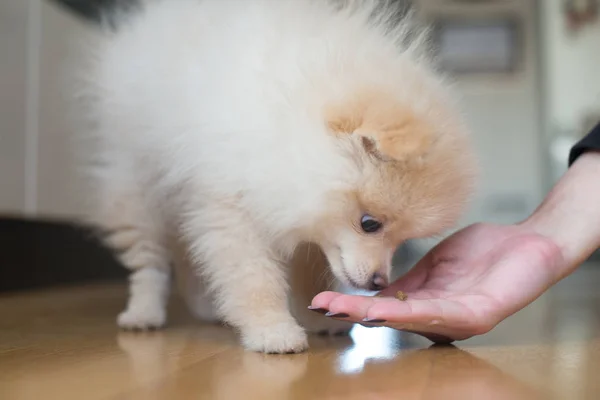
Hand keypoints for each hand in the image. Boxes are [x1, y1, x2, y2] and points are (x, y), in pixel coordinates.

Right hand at [310, 223, 562, 342]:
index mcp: (428, 304)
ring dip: (373, 315)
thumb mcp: (436, 265)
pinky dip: (408, 314)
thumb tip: (373, 287)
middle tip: (322, 307)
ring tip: (344, 310)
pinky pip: (439, 313)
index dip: (353, 304)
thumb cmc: (486, 252)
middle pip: (391, 317)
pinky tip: (384, 311)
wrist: (531, 242)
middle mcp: (440, 318)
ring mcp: (459, 319)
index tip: (323, 299)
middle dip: (354, 313)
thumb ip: (408, 280)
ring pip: (409, 319)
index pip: (384, 306)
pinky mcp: (479, 314)